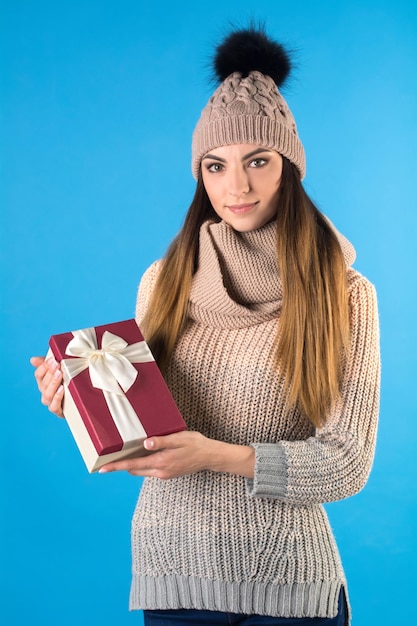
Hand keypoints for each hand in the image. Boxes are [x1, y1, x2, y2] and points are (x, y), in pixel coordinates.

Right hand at [30, 356, 63, 416]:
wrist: (82, 400)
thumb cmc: (69, 383)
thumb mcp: (61, 371)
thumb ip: (48, 364)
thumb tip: (32, 360)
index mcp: (43, 382)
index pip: (38, 375)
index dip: (44, 367)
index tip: (52, 360)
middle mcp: (45, 392)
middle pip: (43, 383)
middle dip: (50, 373)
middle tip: (57, 365)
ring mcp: (51, 402)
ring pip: (47, 394)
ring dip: (53, 383)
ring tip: (60, 374)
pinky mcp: (58, 411)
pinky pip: (53, 406)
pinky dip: (57, 397)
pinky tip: (61, 389)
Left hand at [99, 431, 254, 479]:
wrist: (210, 457)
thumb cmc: (195, 444)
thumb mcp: (179, 439)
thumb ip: (162, 442)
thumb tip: (145, 443)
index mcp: (161, 462)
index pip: (133, 465)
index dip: (117, 466)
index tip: (103, 469)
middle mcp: (160, 471)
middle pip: (134, 470)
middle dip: (121, 466)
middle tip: (108, 459)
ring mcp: (164, 474)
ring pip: (141, 470)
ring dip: (132, 465)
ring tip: (123, 455)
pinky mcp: (168, 473)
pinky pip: (150, 469)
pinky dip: (142, 464)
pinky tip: (142, 454)